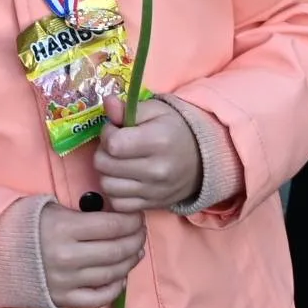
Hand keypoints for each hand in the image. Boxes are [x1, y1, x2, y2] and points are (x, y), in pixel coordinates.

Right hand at [37, 200, 147, 307]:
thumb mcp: (49, 208)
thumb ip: (81, 214)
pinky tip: (120, 278)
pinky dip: (115, 289)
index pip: (112, 225)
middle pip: (117, 250)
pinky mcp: (64, 299)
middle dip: (136, 240)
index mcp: (64, 229)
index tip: (137, 217)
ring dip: (130, 261)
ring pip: (112, 273)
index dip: (132, 221)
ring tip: (135, 252)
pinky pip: (99, 298)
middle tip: (140, 233)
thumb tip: (114, 217)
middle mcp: (69, 256)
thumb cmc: (23, 226)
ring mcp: (67, 281)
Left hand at [90, 97, 204, 213]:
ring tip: (119, 162)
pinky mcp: (152, 206)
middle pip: (104, 165)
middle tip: (116, 146)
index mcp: (158, 142)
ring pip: (107, 186)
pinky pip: (118, 204)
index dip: (107, 133)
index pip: (113, 144)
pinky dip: (115, 192)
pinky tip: (123, 179)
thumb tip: (107, 101)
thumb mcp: (155, 111)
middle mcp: (157, 170)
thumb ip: (127, 108)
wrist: (203, 160)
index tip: (116, 129)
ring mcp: (154, 191)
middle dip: (104, 151)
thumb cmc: (175, 130)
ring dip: (107, 172)